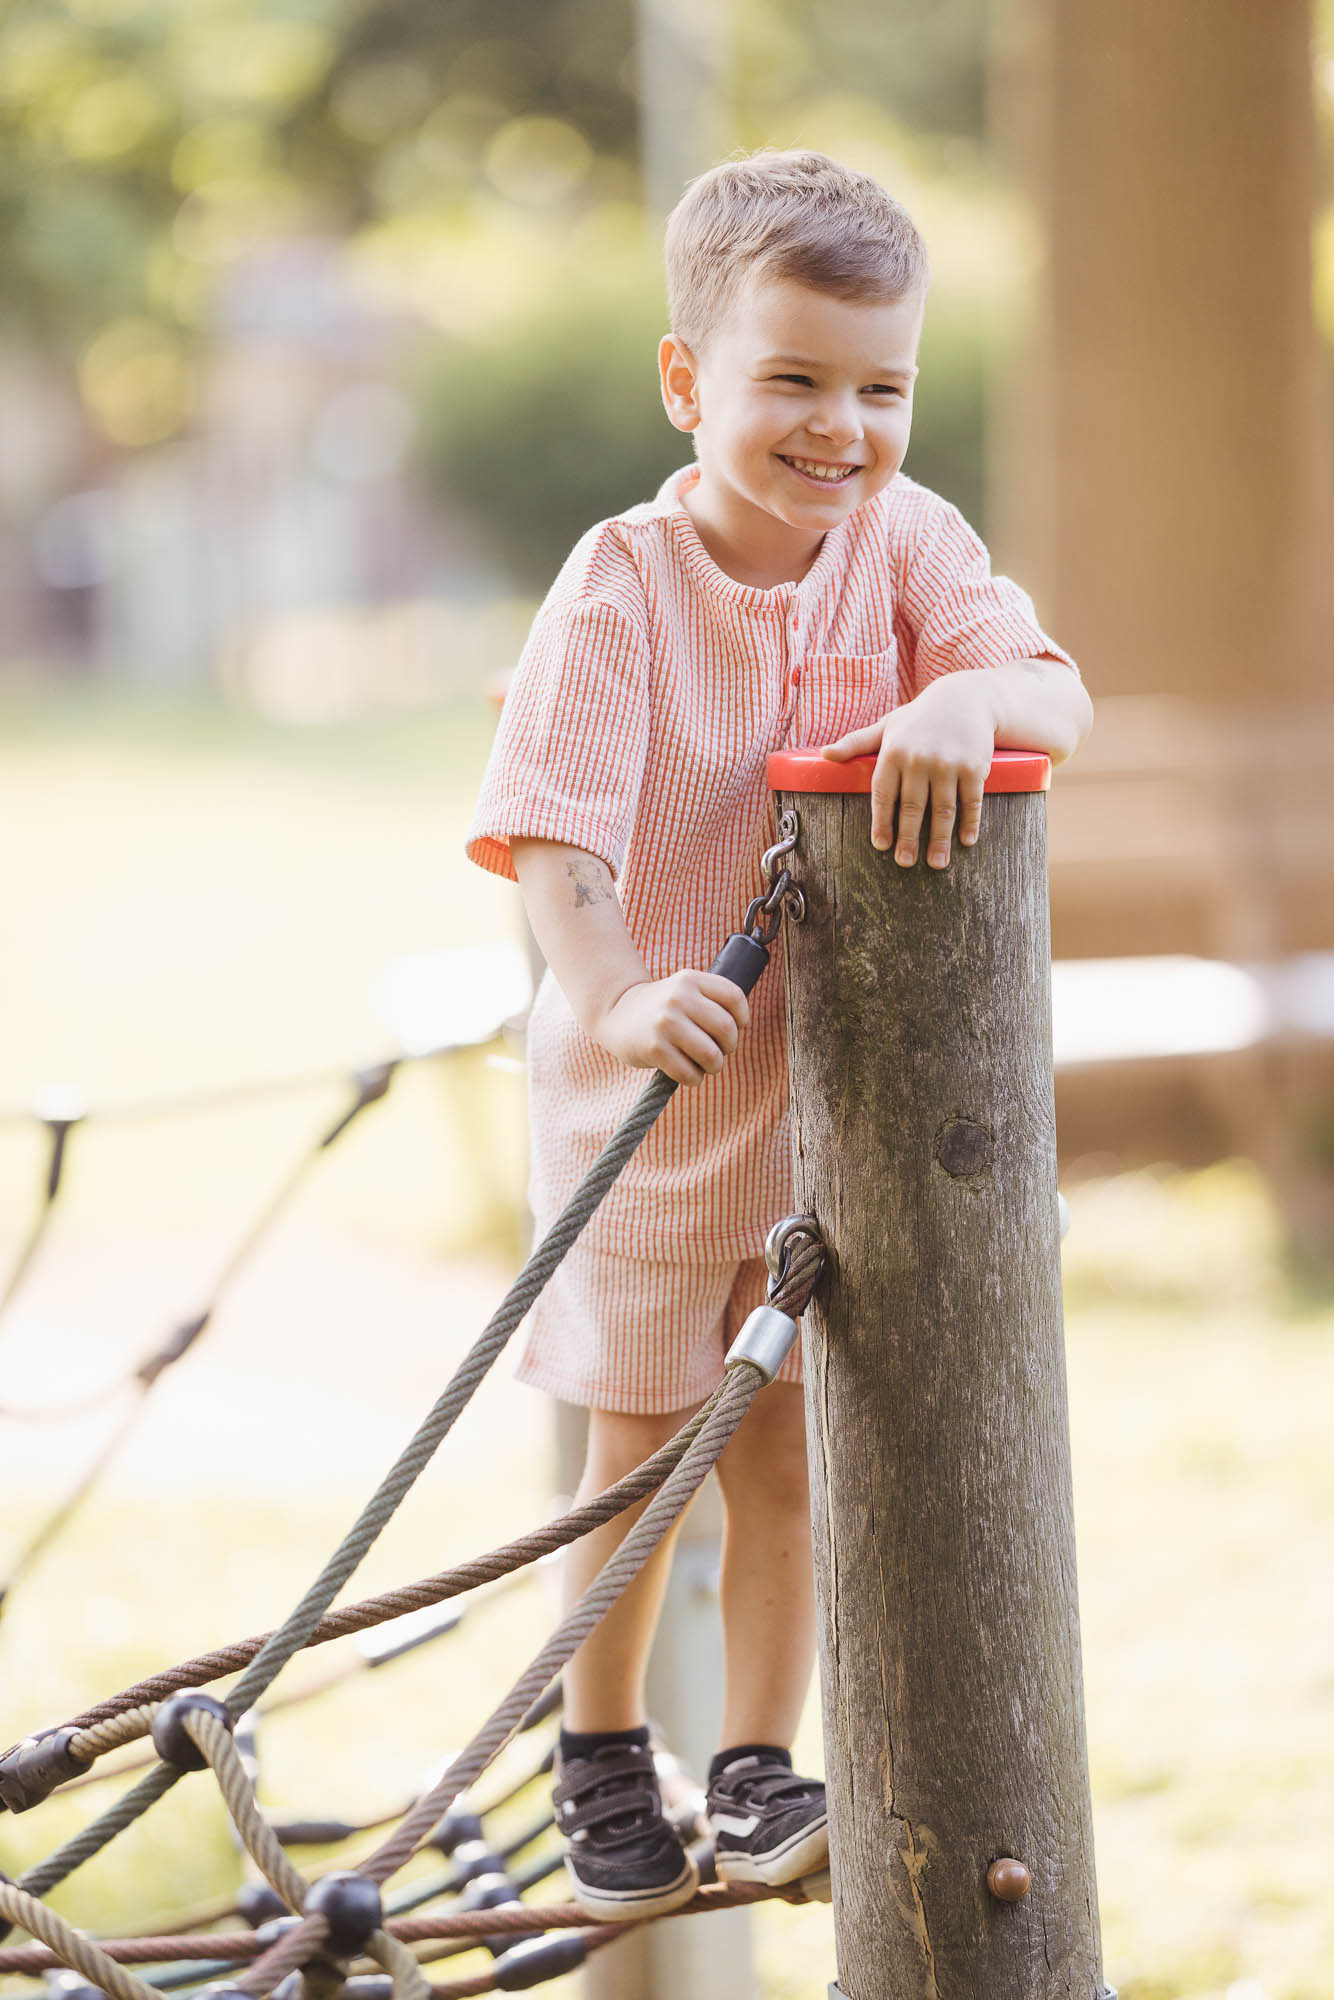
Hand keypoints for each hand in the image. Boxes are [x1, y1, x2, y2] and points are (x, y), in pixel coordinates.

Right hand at [593, 971, 749, 1085]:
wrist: (616, 1014)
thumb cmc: (661, 1008)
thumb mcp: (684, 990)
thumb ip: (712, 1001)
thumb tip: (741, 1027)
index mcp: (690, 979)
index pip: (734, 997)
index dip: (741, 1018)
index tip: (734, 1028)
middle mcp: (678, 997)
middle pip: (727, 1028)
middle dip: (728, 1047)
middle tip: (718, 1051)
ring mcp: (665, 1023)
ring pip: (712, 1055)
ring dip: (714, 1066)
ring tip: (705, 1065)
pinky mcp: (654, 1048)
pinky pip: (689, 1073)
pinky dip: (694, 1078)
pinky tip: (688, 1073)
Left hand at [822, 676, 997, 866]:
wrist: (964, 699)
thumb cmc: (918, 719)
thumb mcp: (886, 727)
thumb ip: (856, 743)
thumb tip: (824, 754)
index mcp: (893, 753)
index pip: (883, 795)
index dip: (882, 822)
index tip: (882, 846)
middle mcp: (919, 759)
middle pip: (912, 808)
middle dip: (908, 838)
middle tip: (905, 862)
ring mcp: (947, 763)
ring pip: (942, 810)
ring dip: (939, 840)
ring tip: (936, 863)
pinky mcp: (973, 766)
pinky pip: (971, 801)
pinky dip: (970, 822)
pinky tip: (966, 841)